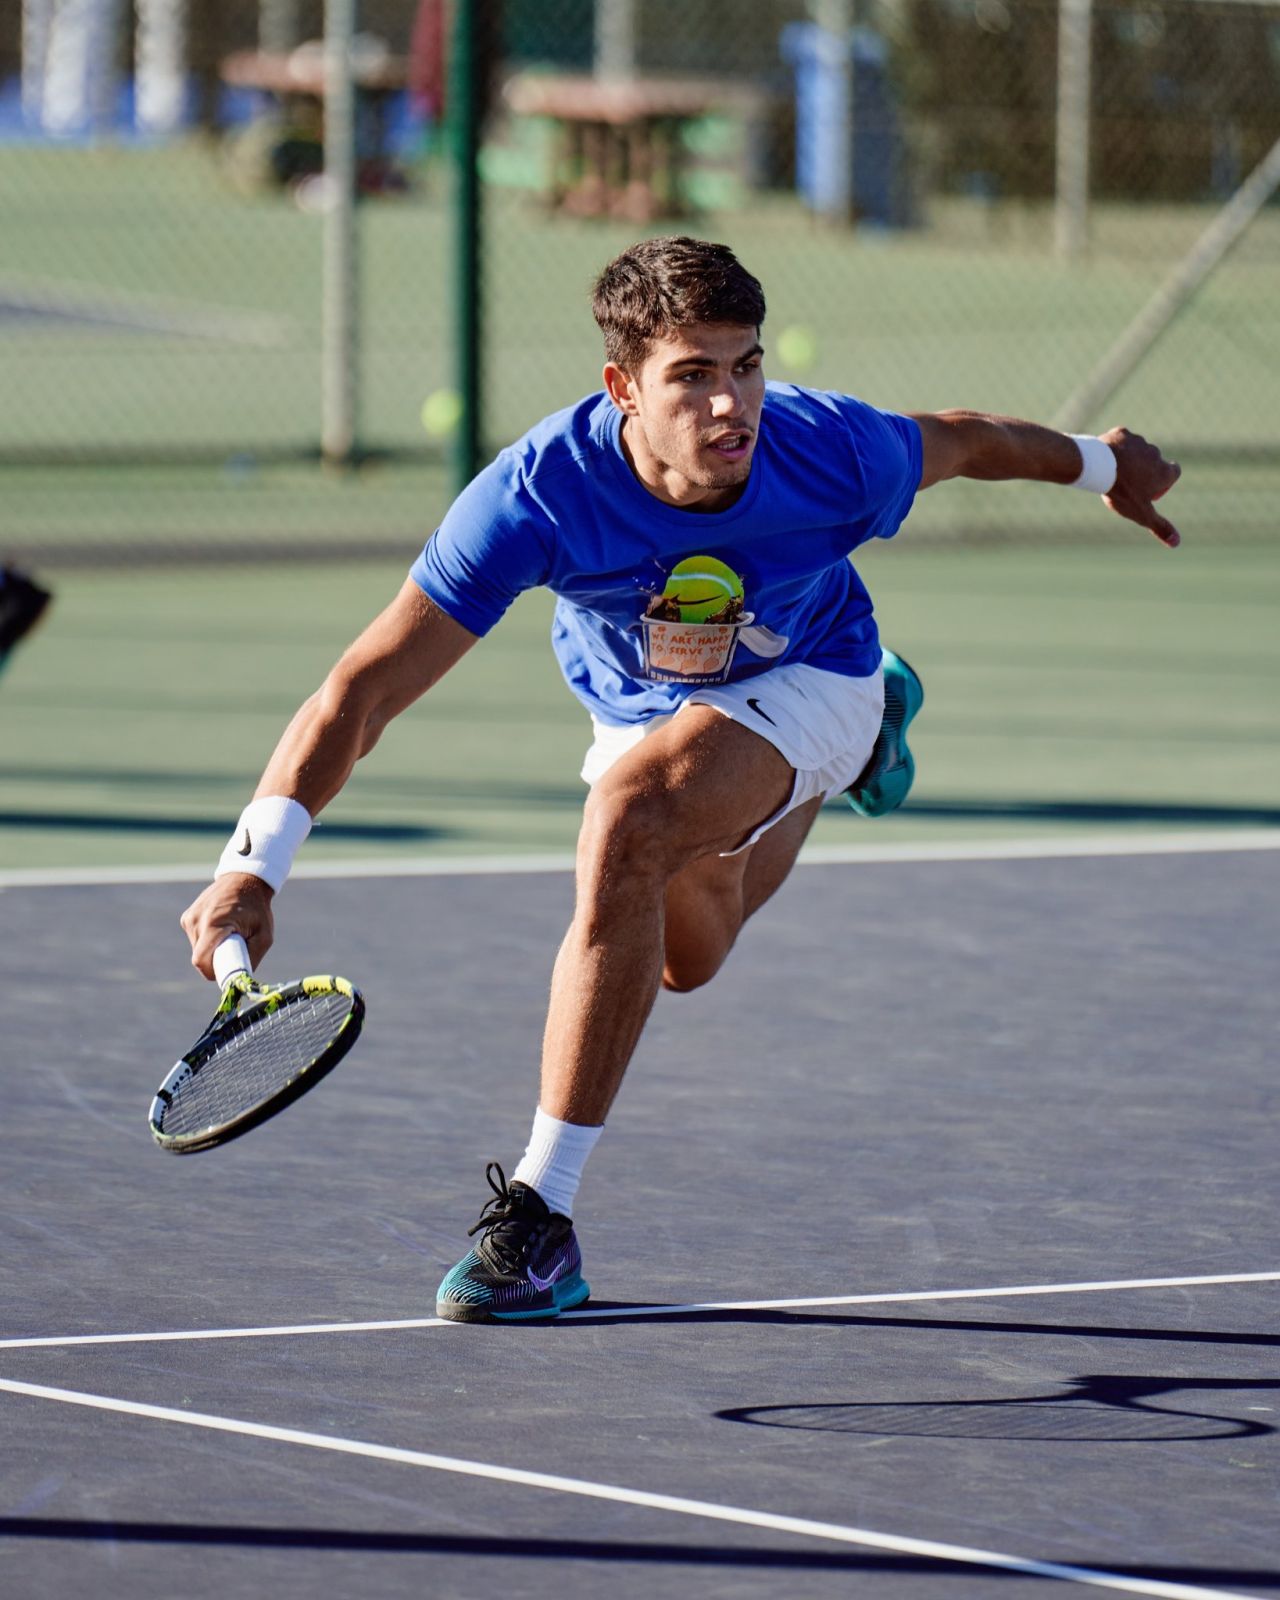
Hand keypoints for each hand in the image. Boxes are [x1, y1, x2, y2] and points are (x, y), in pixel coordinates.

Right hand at [180, 873, 274, 980]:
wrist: (245, 879)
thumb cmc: (258, 909)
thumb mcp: (264, 935)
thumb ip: (252, 958)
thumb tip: (241, 979)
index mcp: (213, 924)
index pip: (201, 961)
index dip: (214, 972)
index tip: (229, 970)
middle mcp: (196, 921)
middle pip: (200, 958)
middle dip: (216, 960)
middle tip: (235, 950)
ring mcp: (189, 918)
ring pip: (197, 950)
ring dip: (213, 950)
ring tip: (230, 935)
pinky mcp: (187, 917)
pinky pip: (196, 939)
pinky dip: (208, 940)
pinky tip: (222, 927)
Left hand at [1100, 427, 1181, 547]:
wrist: (1099, 468)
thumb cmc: (1122, 492)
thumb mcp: (1141, 513)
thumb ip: (1160, 527)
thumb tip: (1177, 543)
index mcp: (1165, 470)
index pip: (1174, 473)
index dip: (1164, 482)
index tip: (1152, 489)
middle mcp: (1156, 453)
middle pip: (1154, 462)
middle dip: (1145, 470)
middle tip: (1127, 483)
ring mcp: (1139, 441)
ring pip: (1137, 451)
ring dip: (1130, 459)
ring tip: (1114, 472)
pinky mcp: (1122, 433)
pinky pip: (1121, 441)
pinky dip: (1116, 448)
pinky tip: (1107, 458)